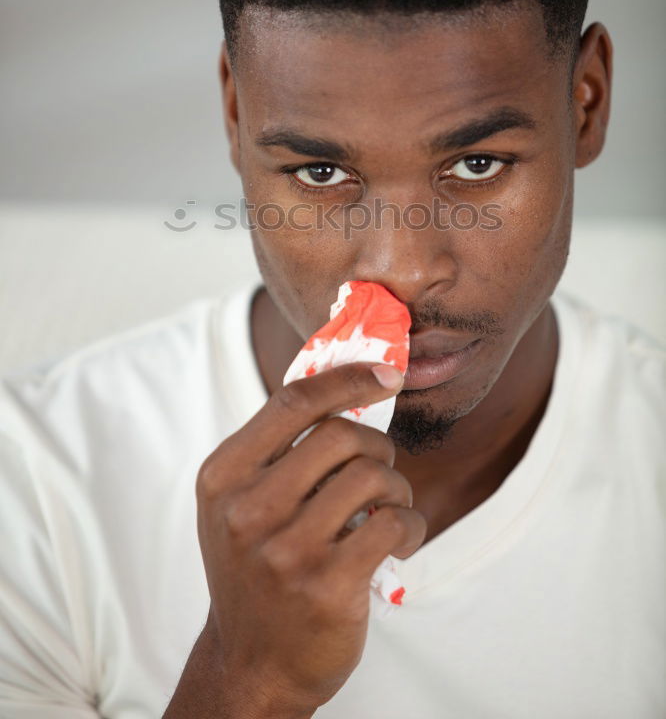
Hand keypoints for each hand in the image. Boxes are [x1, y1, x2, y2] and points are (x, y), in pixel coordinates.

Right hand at [177, 363, 425, 717]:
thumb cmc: (254, 570)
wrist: (250, 666)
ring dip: (395, 488)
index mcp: (222, 476)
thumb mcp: (239, 504)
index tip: (387, 373)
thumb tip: (347, 382)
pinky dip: (409, 525)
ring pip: (371, 477)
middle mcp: (246, 509)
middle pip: (339, 435)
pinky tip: (398, 541)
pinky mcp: (326, 586)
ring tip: (389, 510)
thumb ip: (277, 450)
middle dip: (376, 445)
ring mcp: (285, 550)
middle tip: (381, 470)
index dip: (346, 379)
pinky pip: (391, 524)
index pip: (292, 401)